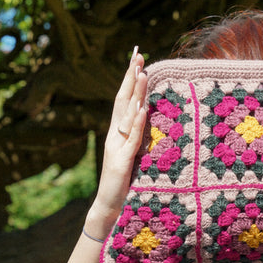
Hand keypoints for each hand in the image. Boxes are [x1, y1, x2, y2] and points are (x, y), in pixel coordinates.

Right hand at [86, 48, 147, 236]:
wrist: (110, 209)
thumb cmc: (126, 184)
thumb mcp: (136, 156)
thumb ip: (142, 138)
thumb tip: (153, 119)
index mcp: (119, 133)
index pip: (125, 99)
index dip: (131, 78)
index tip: (139, 58)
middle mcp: (115, 135)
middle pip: (123, 100)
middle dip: (131, 76)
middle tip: (138, 54)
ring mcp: (117, 147)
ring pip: (126, 115)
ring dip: (135, 94)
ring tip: (142, 73)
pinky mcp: (121, 162)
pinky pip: (130, 140)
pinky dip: (136, 124)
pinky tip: (142, 109)